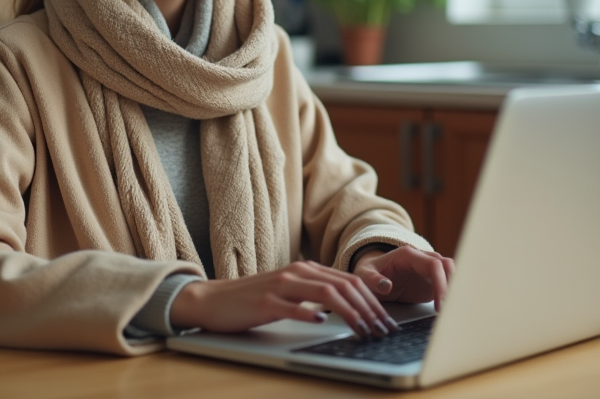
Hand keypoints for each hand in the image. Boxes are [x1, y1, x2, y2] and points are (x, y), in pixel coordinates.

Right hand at [169, 261, 399, 336]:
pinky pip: (291, 307)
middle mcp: (297, 272)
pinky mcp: (265, 302)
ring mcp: (280, 285)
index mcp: (306, 269)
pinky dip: (309, 314)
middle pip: (343, 286)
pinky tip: (322, 324)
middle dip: (369, 309)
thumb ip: (315, 295)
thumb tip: (348, 307)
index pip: (349, 281)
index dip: (372, 301)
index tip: (386, 322)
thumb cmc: (253, 300)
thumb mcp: (290, 293)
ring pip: (325, 293)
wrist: (213, 299)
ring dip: (350, 313)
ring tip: (364, 330)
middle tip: (383, 330)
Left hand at [353, 245, 455, 309]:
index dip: (440, 283)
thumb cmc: (367, 272)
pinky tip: (447, 310)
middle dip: (451, 287)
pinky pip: (446, 284)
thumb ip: (373, 280)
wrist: (369, 275)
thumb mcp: (363, 276)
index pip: (433, 264)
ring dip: (453, 290)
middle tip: (448, 310)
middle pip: (447, 266)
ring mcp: (427, 269)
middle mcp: (421, 259)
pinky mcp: (430, 281)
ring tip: (449, 312)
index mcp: (407, 255)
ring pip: (450, 273)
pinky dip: (450, 295)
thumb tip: (386, 286)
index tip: (440, 303)